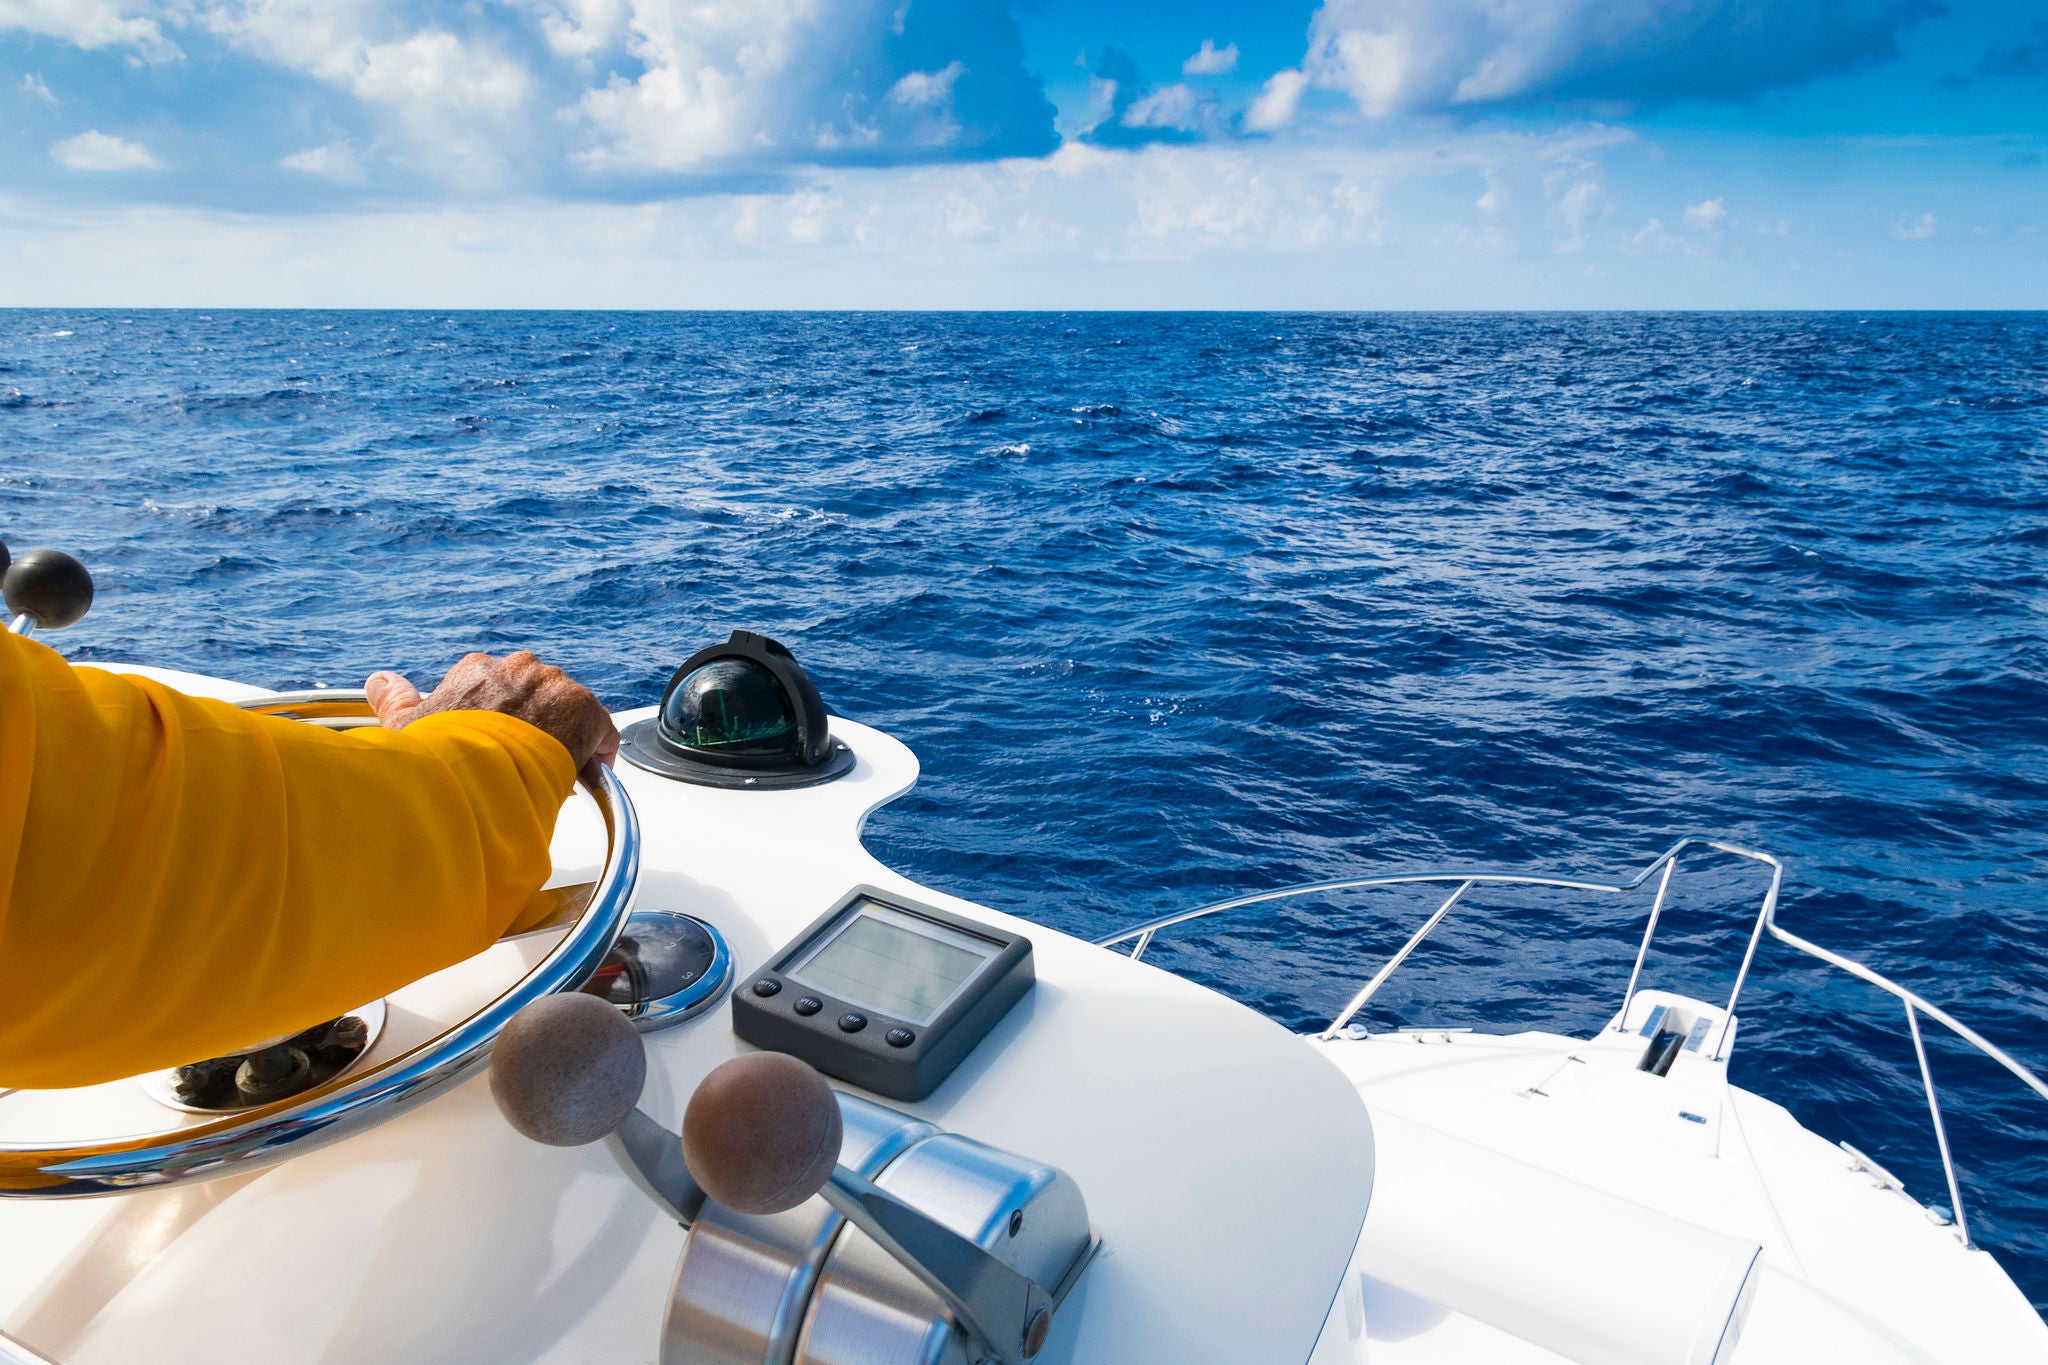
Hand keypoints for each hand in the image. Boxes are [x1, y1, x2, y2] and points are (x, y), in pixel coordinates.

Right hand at [366, 652, 620, 777]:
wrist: (474, 775)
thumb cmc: (437, 756)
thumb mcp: (405, 727)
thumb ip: (394, 700)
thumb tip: (379, 680)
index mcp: (478, 670)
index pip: (500, 689)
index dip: (504, 722)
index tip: (501, 748)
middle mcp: (518, 668)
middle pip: (537, 697)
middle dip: (535, 726)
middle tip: (526, 764)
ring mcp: (553, 685)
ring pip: (567, 711)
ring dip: (563, 738)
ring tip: (551, 773)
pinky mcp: (583, 709)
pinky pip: (601, 728)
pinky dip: (597, 750)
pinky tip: (585, 772)